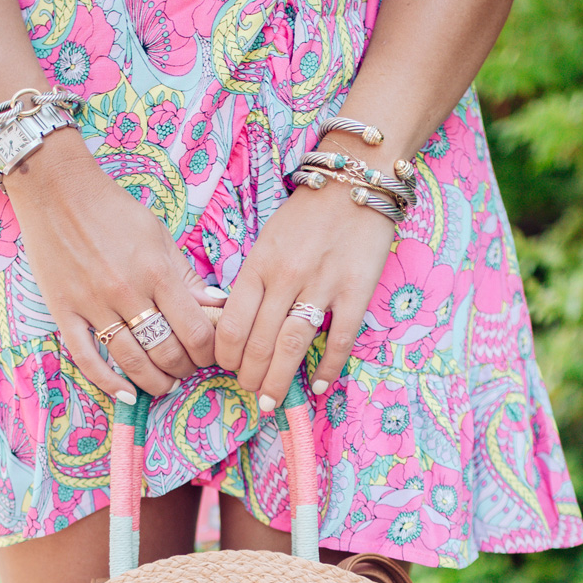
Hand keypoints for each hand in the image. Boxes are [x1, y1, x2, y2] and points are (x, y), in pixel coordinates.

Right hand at [5, 130, 222, 400]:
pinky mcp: (64, 311)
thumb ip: (186, 275)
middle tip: (187, 368)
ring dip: (154, 381)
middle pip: (166, 351)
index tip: (210, 355)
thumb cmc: (113, 210)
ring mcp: (92, 304)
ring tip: (164, 384)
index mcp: (156, 271)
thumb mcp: (159, 235)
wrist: (56, 190)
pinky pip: (87, 359)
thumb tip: (217, 306)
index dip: (209, 352)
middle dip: (184, 368)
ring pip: (131, 361)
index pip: (196, 331)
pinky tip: (125, 394)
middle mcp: (126, 292)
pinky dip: (108, 382)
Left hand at [213, 170, 394, 408]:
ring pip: (292, 345)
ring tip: (270, 401)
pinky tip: (317, 386)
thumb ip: (254, 279)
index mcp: (259, 263)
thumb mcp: (267, 240)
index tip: (227, 367)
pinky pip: (339, 339)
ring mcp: (323, 285)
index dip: (226, 354)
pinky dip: (327, 367)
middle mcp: (287, 276)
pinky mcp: (356, 290)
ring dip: (278, 380)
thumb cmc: (307, 214)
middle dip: (250, 375)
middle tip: (249, 391)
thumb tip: (235, 324)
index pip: (233, 322)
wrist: (357, 180)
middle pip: (260, 341)